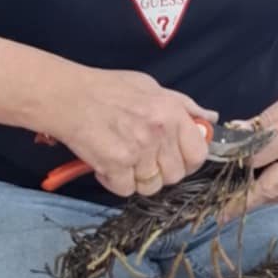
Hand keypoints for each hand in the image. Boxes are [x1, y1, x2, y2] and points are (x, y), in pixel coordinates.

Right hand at [55, 63, 217, 196]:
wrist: (67, 96)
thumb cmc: (107, 90)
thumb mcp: (150, 87)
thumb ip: (183, 105)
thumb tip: (210, 119)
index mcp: (171, 112)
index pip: (198, 153)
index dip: (188, 161)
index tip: (176, 159)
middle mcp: (158, 132)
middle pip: (175, 175)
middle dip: (160, 171)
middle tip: (141, 157)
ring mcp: (137, 151)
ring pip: (151, 186)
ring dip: (136, 178)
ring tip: (122, 158)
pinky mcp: (115, 166)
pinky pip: (125, 190)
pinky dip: (114, 181)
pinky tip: (106, 162)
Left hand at [220, 39, 277, 218]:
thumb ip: (265, 119)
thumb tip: (238, 133)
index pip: (256, 157)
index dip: (235, 165)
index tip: (218, 172)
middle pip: (269, 188)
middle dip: (243, 203)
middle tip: (222, 213)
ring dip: (265, 199)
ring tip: (247, 200)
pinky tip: (277, 189)